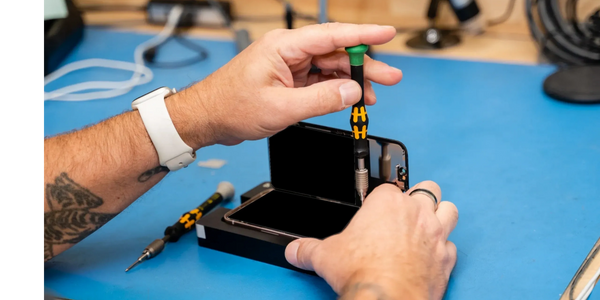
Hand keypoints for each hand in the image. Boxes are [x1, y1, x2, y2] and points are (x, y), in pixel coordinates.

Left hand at [177, 23, 401, 145]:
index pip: (331, 35)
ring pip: (330, 67)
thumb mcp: (280, 108)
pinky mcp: (289, 80)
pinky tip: (350, 99)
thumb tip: (351, 92)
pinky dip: (336, 90)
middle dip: (365, 64)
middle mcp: (289, 51)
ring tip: (372, 96)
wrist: (208, 118)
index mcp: (283, 46)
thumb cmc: (231, 106)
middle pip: (336, 52)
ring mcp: (289, 65)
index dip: (362, 34)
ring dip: (352, 81)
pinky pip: (320, 80)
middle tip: (391, 77)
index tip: (386, 33)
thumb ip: (320, 100)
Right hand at [284, 181, 458, 299]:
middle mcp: (415, 212)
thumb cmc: (362, 271)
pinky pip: (452, 245)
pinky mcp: (446, 257)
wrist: (388, 298)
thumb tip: (294, 251)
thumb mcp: (325, 255)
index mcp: (386, 202)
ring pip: (449, 209)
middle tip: (406, 210)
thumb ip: (308, 249)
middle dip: (419, 196)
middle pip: (427, 188)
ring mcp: (435, 233)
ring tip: (428, 223)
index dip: (382, 198)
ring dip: (440, 214)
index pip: (388, 187)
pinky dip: (444, 248)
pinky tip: (433, 254)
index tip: (376, 209)